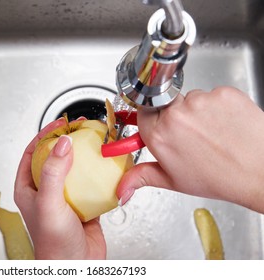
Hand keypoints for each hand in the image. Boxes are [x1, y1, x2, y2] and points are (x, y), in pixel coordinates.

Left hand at [14, 118, 105, 258]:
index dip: (45, 135)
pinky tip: (106, 166)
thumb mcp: (49, 203)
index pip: (33, 153)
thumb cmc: (54, 244)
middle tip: (79, 129)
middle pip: (55, 157)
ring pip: (74, 169)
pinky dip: (98, 174)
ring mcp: (65, 196)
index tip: (59, 123)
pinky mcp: (83, 203)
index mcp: (29, 188)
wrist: (76, 266)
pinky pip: (90, 183)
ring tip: (93, 142)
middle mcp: (46, 190)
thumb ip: (53, 172)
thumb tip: (62, 144)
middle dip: (67, 141)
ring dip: (84, 156)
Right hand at [117, 86, 263, 212]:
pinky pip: (212, 94)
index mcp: (159, 136)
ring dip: (198, 112)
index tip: (161, 125)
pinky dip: (217, 107)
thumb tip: (121, 189)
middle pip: (166, 105)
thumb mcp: (173, 181)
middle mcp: (176, 115)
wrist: (261, 171)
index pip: (142, 113)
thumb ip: (141, 177)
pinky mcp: (222, 93)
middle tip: (192, 135)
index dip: (154, 121)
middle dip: (175, 117)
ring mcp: (200, 102)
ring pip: (190, 99)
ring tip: (212, 132)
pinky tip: (225, 124)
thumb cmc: (220, 178)